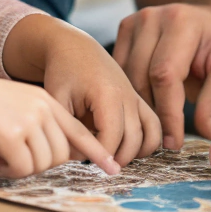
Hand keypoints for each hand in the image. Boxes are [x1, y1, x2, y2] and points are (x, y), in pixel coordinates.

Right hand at [0, 67, 119, 177]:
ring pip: (44, 164)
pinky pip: (22, 169)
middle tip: (13, 158)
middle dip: (41, 164)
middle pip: (62, 155)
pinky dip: (8, 172)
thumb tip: (50, 158)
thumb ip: (35, 125)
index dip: (97, 152)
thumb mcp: (13, 106)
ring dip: (22, 168)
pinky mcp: (11, 135)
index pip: (79, 130)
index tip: (113, 168)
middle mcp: (42, 108)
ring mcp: (28, 120)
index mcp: (44, 100)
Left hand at [4, 15, 160, 165]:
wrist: (76, 48)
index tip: (85, 161)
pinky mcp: (138, 99)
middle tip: (96, 163)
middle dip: (116, 159)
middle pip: (133, 141)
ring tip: (112, 157)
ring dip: (135, 153)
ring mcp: (136, 97)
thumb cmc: (63, 71)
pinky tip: (128, 149)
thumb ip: (67, 128)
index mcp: (107, 94)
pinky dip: (147, 142)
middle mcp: (128, 96)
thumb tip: (80, 157)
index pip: (111, 138)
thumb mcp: (57, 99)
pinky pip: (153, 126)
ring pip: (150, 136)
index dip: (99, 156)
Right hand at [113, 2, 210, 148]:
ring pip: (125, 75)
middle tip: (166, 140)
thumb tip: (209, 140)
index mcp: (182, 22)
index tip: (174, 143)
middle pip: (141, 77)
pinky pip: (120, 68)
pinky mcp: (126, 28)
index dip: (167, 113)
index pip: (164, 75)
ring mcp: (136, 20)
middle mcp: (153, 17)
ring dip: (140, 103)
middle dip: (153, 113)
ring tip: (157, 125)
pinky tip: (147, 104)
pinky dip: (130, 89)